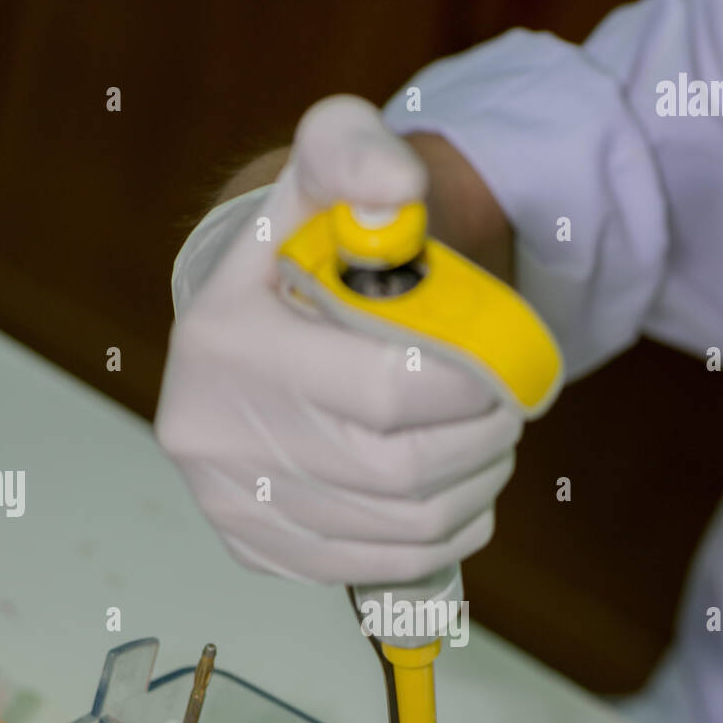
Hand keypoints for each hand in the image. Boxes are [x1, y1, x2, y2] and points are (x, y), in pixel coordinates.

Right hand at [155, 95, 520, 583]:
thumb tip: (398, 194)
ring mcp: (232, 503)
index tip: (506, 373)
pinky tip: (459, 500)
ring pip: (402, 529)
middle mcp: (215, 435)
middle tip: (508, 416)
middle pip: (401, 473)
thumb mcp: (317, 180)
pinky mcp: (256, 548)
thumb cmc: (298, 260)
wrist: (237, 337)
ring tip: (488, 451)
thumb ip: (356, 154)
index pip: (387, 391)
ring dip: (476, 492)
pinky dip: (445, 540)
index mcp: (231, 342)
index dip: (473, 389)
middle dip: (484, 446)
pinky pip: (380, 568)